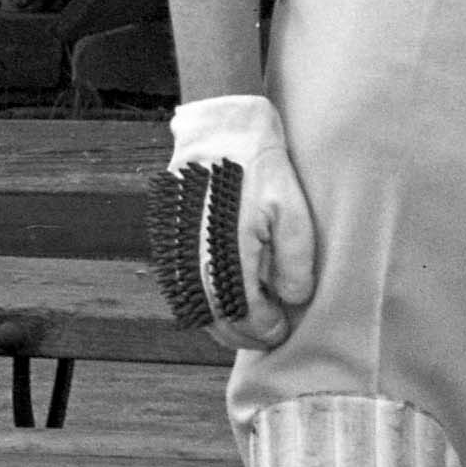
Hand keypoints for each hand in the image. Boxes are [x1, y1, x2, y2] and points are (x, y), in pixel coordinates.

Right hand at [158, 91, 315, 339]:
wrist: (219, 131)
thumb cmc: (259, 169)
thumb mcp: (290, 209)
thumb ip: (296, 260)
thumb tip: (293, 299)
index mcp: (228, 258)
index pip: (246, 317)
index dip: (266, 330)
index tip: (282, 329)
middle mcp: (197, 264)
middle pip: (219, 322)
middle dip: (246, 335)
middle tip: (269, 334)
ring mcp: (178, 256)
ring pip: (198, 311)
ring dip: (223, 325)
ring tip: (249, 322)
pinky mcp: (169, 246)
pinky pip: (183, 291)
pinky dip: (205, 305)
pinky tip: (225, 300)